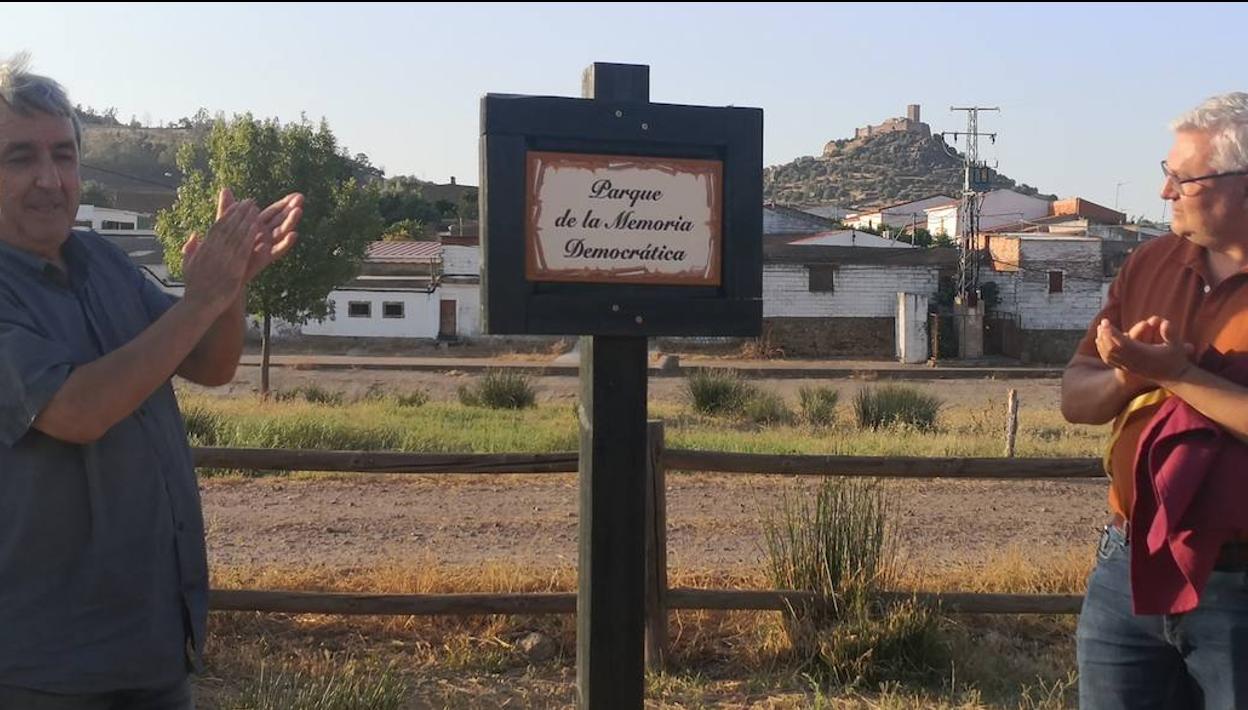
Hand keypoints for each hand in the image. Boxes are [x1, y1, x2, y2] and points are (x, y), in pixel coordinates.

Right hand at [181, 199, 260, 314]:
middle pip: (229, 226)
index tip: (236, 204)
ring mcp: (224, 259)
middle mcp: (213, 250)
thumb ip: (191, 248)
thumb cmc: (194, 287)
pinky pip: (243, 249)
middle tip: (250, 201)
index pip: (217, 226)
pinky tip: (257, 227)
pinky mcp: (234, 268)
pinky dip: (250, 236)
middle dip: (240, 212)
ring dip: (247, 220)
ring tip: (256, 209)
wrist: (199, 304)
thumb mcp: (188, 264)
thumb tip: (194, 234)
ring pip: (237, 234)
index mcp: (204, 248)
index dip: (228, 214)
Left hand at [212, 188, 302, 280]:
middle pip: (282, 220)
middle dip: (292, 209)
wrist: (221, 272)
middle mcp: (265, 234)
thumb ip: (227, 208)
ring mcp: (267, 245)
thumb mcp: (224, 224)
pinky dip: (286, 243)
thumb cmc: (223, 249)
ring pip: (282, 232)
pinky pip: (278, 250)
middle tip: (302, 198)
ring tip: (299, 211)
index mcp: (257, 225)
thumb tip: (225, 188)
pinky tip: (294, 235)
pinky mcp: (265, 257)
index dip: (285, 203)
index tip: (297, 194)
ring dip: (291, 222)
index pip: (274, 211)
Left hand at [1096, 316, 1194, 384]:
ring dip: (1102, 342)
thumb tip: (1166, 322)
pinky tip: (1101, 342)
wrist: (1174, 377)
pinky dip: (1103, 351)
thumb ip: (1171, 334)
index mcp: (1142, 354)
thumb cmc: (1176, 358)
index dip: (1111, 332)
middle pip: (1111, 349)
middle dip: (1105, 335)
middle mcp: (1133, 361)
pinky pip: (1110, 361)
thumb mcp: (1177, 345)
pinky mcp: (1127, 369)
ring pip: (1109, 356)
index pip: (1121, 343)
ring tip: (1100, 330)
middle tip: (1102, 323)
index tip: (1105, 322)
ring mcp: (1129, 367)